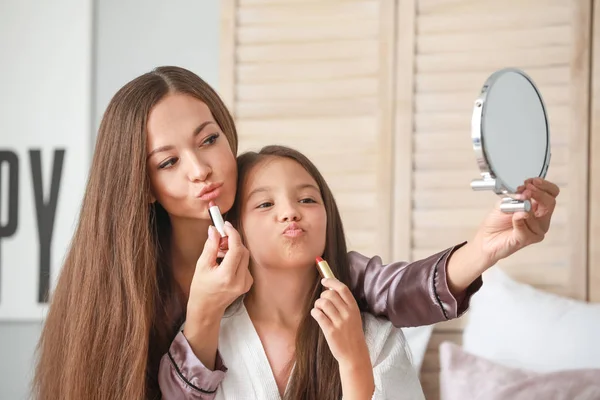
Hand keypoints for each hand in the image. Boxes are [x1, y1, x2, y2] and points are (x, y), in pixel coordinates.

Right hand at [183, 222, 252, 369]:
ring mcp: (246, 283)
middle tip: (219, 239)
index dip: (232, 233)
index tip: (226, 225)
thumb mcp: (202, 265)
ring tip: (219, 254)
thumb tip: (214, 229)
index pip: (236, 249)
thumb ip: (210, 246)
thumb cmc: (201, 287)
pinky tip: (225, 263)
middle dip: (232, 241)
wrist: (207, 308)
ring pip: (245, 256)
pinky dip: (236, 258)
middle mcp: (240, 280)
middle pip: (243, 250)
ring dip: (234, 250)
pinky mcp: (248, 283)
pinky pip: (245, 263)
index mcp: (227, 276)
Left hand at [312, 278, 373, 398]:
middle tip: (321, 302)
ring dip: (317, 304)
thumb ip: (344, 305)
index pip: (342, 289)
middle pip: (330, 295)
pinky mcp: (331, 331)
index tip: (324, 280)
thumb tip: (330, 290)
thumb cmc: (352, 334)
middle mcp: (347, 313)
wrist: (354, 354)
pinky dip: (315, 312)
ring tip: (319, 309)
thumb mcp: (353, 317)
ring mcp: (339, 322)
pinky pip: (318, 315)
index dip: (332, 282)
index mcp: (354, 308)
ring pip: (323, 303)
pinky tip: (316, 315)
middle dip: (322, 296)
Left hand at [476, 177, 559, 264]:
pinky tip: (513, 218)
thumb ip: (516, 197)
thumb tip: (525, 195)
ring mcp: (537, 230)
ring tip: (512, 210)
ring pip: (538, 215)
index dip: (544, 186)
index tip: (531, 181)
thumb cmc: (496, 221)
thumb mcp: (504, 202)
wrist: (486, 238)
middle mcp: (541, 218)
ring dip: (523, 208)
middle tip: (525, 190)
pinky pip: (526, 226)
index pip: (552, 193)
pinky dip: (518, 220)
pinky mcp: (529, 239)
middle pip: (550, 202)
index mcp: (537, 206)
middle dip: (538, 194)